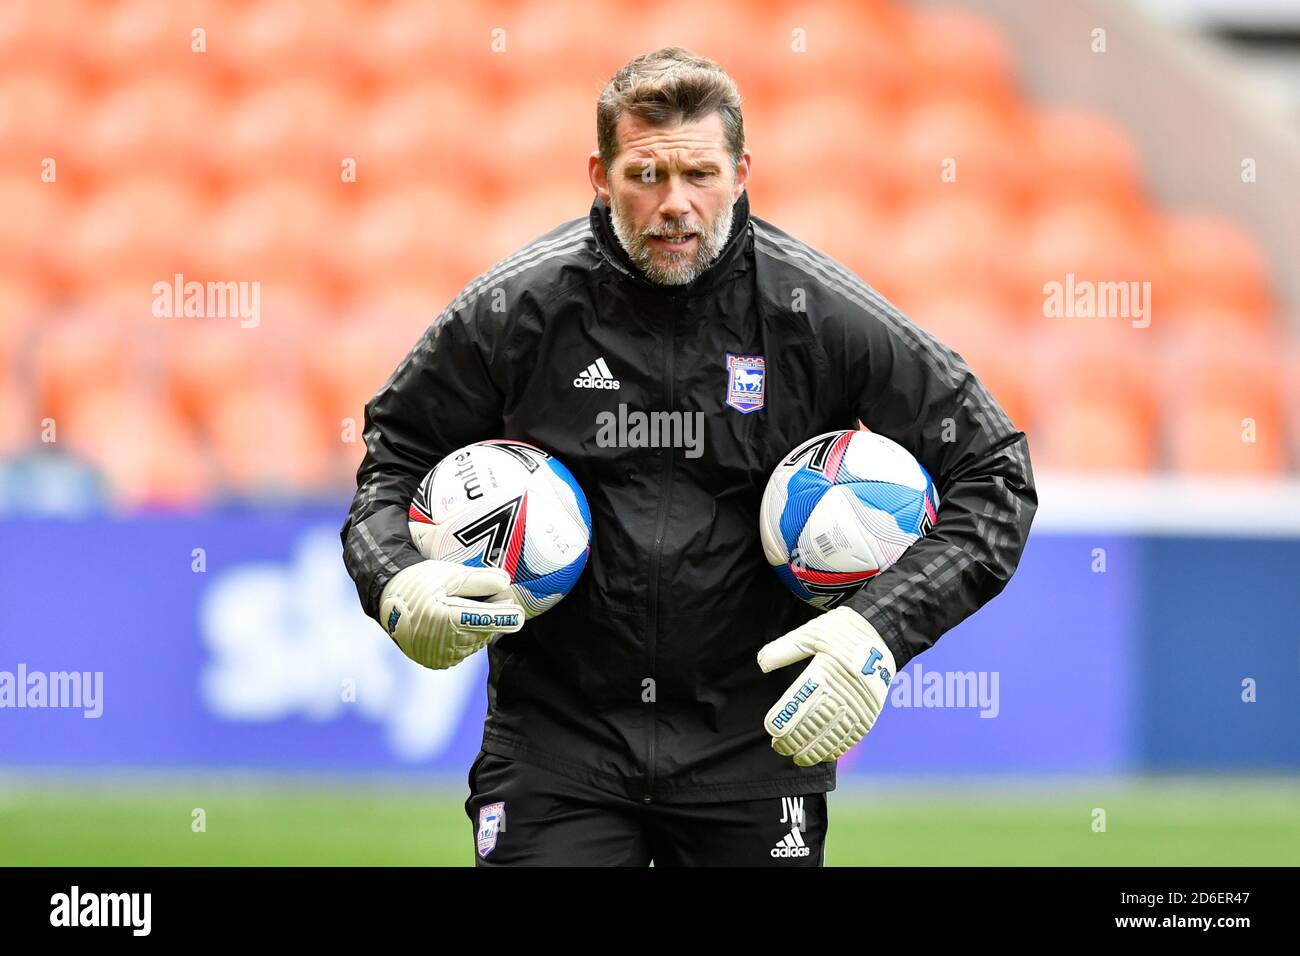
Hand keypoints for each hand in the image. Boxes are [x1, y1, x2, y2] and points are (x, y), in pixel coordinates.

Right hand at [379, 560, 524, 669]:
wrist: (388, 602)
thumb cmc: (420, 583)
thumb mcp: (448, 574)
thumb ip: (478, 580)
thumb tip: (506, 583)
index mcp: (448, 618)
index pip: (493, 621)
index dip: (508, 613)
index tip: (515, 607)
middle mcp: (446, 643)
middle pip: (487, 630)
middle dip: (490, 613)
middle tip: (479, 596)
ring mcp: (443, 656)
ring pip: (478, 640)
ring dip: (477, 626)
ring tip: (459, 608)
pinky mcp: (440, 663)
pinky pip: (465, 649)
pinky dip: (465, 636)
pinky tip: (451, 623)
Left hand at [756, 606, 895, 765]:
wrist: (882, 632)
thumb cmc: (840, 632)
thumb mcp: (810, 632)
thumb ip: (785, 649)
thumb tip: (762, 664)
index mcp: (827, 669)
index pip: (802, 700)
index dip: (787, 718)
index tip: (772, 730)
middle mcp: (844, 689)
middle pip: (817, 720)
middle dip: (797, 738)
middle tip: (780, 748)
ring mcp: (861, 702)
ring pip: (835, 732)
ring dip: (816, 748)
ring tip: (799, 758)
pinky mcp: (872, 709)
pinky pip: (854, 733)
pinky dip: (838, 746)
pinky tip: (825, 755)